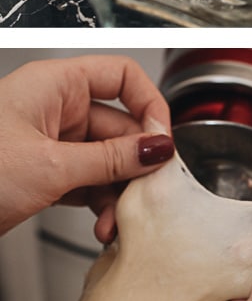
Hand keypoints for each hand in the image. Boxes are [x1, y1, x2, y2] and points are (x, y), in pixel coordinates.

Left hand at [0, 56, 172, 241]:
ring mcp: (47, 143)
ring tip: (119, 221)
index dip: (149, 104)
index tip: (163, 139)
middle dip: (135, 163)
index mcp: (56, 85)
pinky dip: (98, 203)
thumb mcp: (50, 167)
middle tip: (150, 192)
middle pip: (117, 125)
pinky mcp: (40, 175)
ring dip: (117, 192)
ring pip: (103, 159)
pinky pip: (85, 181)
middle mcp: (54, 108)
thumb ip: (110, 159)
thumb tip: (157, 149)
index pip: (122, 76)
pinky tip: (102, 224)